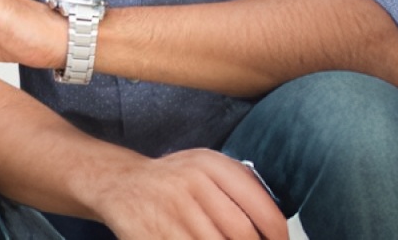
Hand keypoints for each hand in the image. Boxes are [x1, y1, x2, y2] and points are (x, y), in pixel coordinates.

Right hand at [94, 150, 286, 238]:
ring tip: (220, 239)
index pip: (262, 209)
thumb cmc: (172, 179)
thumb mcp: (205, 165)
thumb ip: (242, 184)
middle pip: (243, 234)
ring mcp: (170, 211)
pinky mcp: (152, 234)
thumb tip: (277, 224)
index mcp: (209, 165)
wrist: (119, 182)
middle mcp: (190, 183)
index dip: (278, 235)